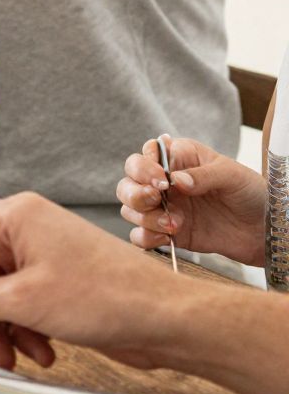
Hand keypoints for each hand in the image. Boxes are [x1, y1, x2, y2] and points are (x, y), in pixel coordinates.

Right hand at [0, 192, 181, 371]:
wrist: (170, 322)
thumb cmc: (111, 296)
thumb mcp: (23, 301)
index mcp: (14, 217)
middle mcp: (25, 233)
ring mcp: (42, 260)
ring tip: (6, 358)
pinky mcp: (57, 288)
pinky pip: (17, 309)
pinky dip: (19, 335)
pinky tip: (38, 353)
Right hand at [116, 135, 265, 266]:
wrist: (266, 230)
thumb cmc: (252, 194)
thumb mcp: (233, 176)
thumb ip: (204, 175)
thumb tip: (176, 180)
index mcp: (179, 159)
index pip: (144, 156)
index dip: (144, 167)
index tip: (161, 181)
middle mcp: (165, 183)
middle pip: (127, 183)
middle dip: (136, 193)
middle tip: (157, 199)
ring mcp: (164, 208)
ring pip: (130, 209)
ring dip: (145, 217)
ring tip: (174, 224)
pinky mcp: (167, 232)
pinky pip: (140, 235)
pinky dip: (146, 237)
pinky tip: (169, 237)